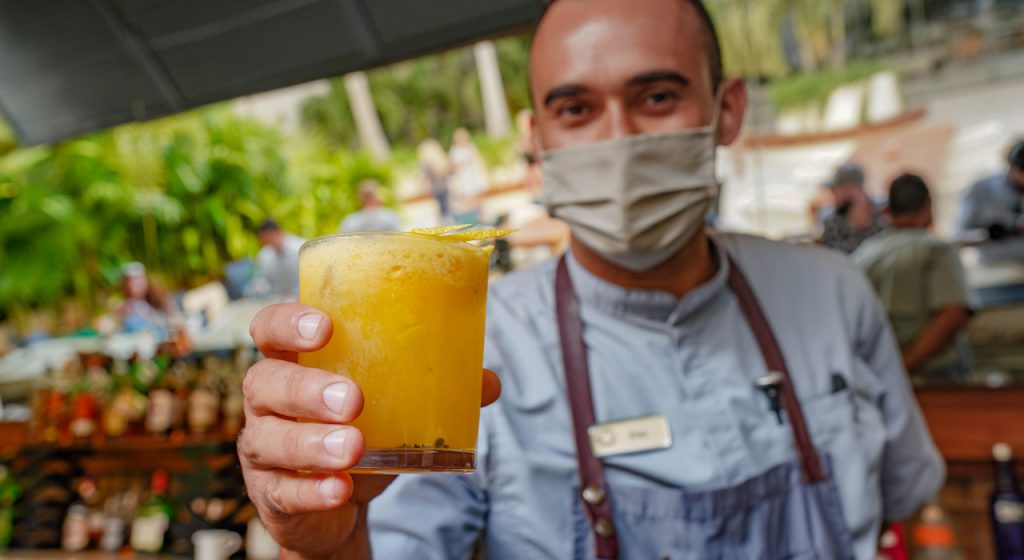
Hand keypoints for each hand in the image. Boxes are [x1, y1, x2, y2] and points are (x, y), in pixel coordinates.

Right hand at [239, 303, 499, 559]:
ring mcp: (263, 448)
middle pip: (266, 381)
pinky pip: (284, 491)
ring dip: (311, 443)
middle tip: (353, 399)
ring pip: (269, 439)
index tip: (325, 328)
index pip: (270, 328)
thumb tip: (488, 381)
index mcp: (294, 362)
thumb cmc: (362, 431)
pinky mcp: (271, 493)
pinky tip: (339, 489)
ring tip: (352, 448)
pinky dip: (313, 490)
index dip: (288, 323)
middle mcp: (268, 400)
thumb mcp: (395, 405)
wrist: (338, 501)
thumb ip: (436, 388)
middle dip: (307, 388)